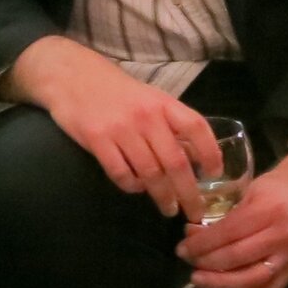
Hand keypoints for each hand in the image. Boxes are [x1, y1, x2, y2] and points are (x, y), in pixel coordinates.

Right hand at [10, 36, 221, 218]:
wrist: (71, 75)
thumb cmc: (115, 89)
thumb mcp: (148, 98)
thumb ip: (169, 123)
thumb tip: (194, 156)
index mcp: (163, 102)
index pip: (196, 127)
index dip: (210, 152)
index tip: (216, 174)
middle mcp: (146, 116)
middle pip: (176, 161)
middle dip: (188, 192)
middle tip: (195, 212)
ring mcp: (121, 128)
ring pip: (150, 173)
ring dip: (162, 196)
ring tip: (169, 208)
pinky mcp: (97, 140)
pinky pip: (121, 173)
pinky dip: (132, 186)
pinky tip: (136, 188)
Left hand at [176, 155, 287, 287]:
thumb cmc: (277, 186)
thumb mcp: (249, 190)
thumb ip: (224, 214)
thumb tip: (192, 234)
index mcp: (269, 210)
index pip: (229, 233)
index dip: (202, 244)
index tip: (181, 248)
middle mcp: (281, 236)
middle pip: (237, 257)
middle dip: (206, 262)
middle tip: (186, 261)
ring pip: (251, 279)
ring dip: (220, 284)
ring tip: (198, 280)